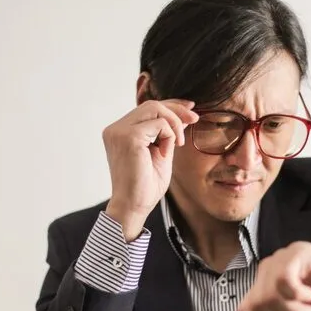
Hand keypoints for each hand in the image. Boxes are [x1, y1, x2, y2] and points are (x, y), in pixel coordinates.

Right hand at [102, 99, 198, 240]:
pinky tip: (167, 153)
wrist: (134, 207)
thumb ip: (167, 134)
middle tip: (195, 120)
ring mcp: (119, 132)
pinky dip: (169, 136)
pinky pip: (159, 124)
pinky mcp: (128, 137)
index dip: (170, 105)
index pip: (147, 108)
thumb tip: (183, 115)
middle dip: (176, 110)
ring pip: (155, 108)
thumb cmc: (145, 186)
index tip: (190, 109)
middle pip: (151, 104)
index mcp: (120, 132)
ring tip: (179, 144)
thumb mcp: (161, 153)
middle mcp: (115, 129)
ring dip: (174, 123)